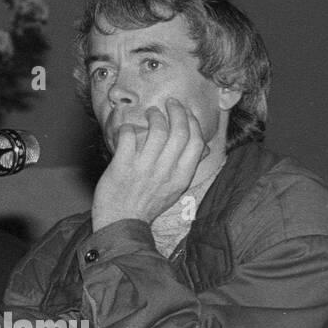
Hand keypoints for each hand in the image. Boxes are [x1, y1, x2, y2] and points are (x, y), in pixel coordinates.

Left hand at [92, 99, 205, 229]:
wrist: (122, 224)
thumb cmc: (147, 205)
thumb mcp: (174, 189)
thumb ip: (187, 167)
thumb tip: (205, 148)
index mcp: (181, 177)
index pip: (196, 142)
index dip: (192, 121)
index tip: (185, 111)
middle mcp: (165, 171)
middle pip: (179, 132)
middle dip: (176, 111)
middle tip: (169, 103)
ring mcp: (144, 169)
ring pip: (156, 131)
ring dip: (154, 116)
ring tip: (150, 112)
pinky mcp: (122, 167)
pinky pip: (129, 137)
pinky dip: (128, 128)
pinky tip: (127, 129)